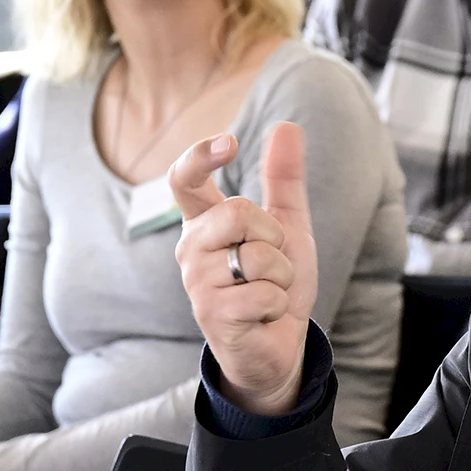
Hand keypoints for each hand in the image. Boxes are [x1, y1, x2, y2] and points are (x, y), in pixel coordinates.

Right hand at [170, 121, 315, 417]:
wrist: (279, 344)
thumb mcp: (287, 226)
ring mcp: (197, 283)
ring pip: (258, 255)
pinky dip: (278, 303)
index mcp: (204, 223)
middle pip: (237, 211)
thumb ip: (283, 178)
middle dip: (274, 236)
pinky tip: (263, 315)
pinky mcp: (213, 314)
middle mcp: (191, 249)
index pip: (183, 180)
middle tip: (272, 261)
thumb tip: (287, 126)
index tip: (228, 142)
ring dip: (281, 275)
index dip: (200, 156)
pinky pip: (265, 291)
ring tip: (268, 292)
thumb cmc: (275, 282)